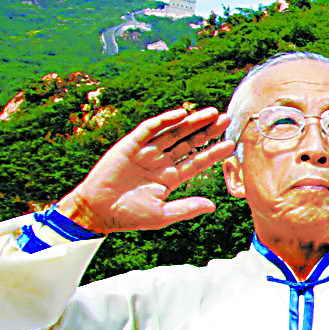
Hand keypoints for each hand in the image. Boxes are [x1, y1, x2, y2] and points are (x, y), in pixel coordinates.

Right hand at [55, 105, 234, 233]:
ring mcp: (146, 152)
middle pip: (189, 142)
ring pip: (173, 133)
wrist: (97, 210)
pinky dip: (164, 120)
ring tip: (211, 113)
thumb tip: (213, 206)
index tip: (231, 145)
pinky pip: (150, 129)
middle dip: (207, 131)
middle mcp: (160, 161)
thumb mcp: (162, 215)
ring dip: (192, 122)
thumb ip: (186, 208)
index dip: (213, 153)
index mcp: (169, 177)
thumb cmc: (129, 216)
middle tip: (226, 119)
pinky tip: (181, 114)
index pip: (196, 162)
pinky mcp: (130, 145)